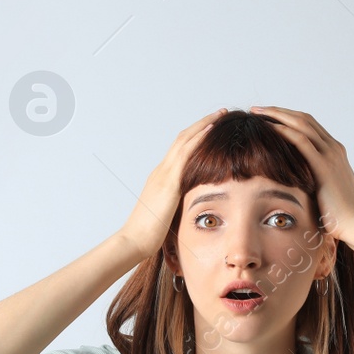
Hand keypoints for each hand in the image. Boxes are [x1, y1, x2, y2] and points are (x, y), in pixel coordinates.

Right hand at [118, 108, 227, 258]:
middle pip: (182, 139)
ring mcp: (163, 174)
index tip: (211, 128)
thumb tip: (192, 209)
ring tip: (220, 114)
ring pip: (185, 140)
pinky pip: (186, 154)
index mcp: (161, 179)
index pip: (179, 151)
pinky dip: (199, 139)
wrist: (133, 240)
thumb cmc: (149, 234)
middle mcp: (161, 171)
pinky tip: (212, 130)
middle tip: (220, 113)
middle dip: (202, 124)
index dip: (195, 137)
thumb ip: (178, 207)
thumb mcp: (167, 215)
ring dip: (204, 125)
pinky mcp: (169, 182)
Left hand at [251, 106, 353, 242]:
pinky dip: (285, 131)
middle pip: (303, 119)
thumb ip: (314, 179)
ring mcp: (330, 155)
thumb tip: (297, 182)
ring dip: (278, 115)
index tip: (267, 116)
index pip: (308, 125)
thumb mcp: (325, 189)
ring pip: (302, 124)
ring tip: (258, 113)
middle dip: (279, 111)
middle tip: (257, 109)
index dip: (287, 117)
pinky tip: (269, 128)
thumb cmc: (338, 213)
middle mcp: (333, 148)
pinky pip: (302, 142)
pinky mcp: (324, 166)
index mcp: (334, 151)